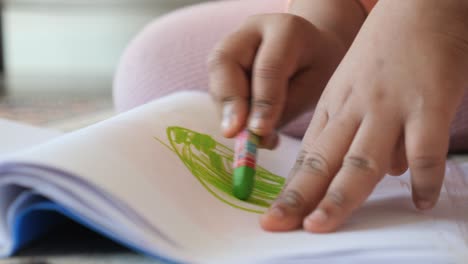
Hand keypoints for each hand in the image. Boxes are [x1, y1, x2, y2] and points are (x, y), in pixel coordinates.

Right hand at [207, 14, 345, 147]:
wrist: (311, 49)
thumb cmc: (317, 69)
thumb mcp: (315, 87)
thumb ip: (284, 108)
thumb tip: (255, 136)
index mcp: (286, 29)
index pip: (269, 66)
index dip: (262, 100)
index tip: (259, 131)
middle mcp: (252, 30)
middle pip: (225, 60)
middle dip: (228, 100)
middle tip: (233, 132)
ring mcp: (232, 43)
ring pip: (216, 76)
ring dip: (226, 111)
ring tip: (248, 137)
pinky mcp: (221, 62)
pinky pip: (217, 88)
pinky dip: (227, 113)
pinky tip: (246, 130)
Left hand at [261, 0, 467, 232]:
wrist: (418, 7)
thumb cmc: (384, 51)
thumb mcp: (354, 86)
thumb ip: (357, 128)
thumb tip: (379, 170)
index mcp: (335, 107)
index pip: (308, 157)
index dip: (291, 189)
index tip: (273, 215)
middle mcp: (354, 111)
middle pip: (322, 161)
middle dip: (298, 197)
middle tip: (276, 226)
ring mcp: (389, 109)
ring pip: (360, 161)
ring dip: (340, 196)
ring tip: (321, 226)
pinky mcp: (428, 106)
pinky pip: (424, 152)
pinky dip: (422, 180)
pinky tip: (420, 201)